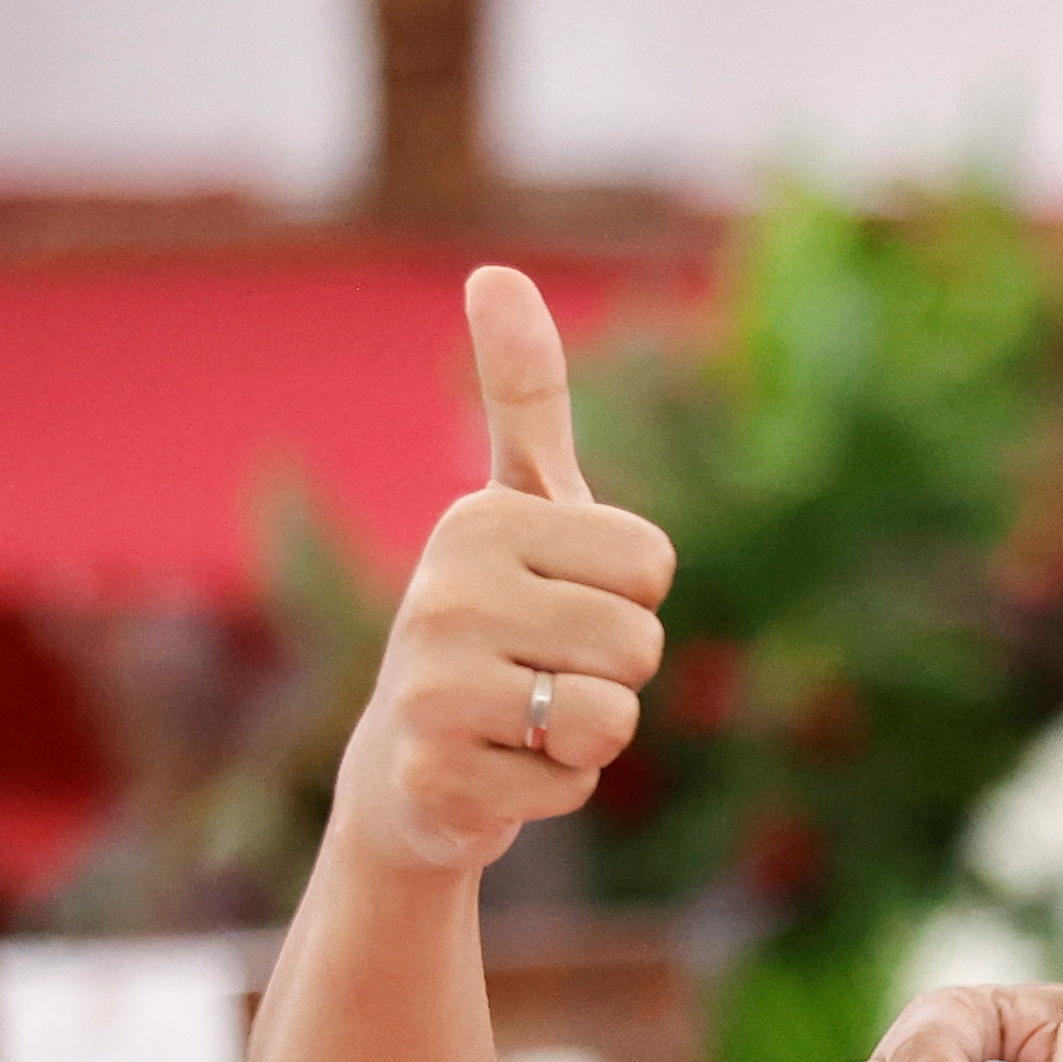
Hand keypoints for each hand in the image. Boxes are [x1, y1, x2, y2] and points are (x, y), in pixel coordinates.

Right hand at [326, 268, 676, 885]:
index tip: (559, 603)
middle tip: (542, 671)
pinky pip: (574, 787)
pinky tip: (499, 770)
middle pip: (640, 644)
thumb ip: (523, 396)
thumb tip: (496, 270)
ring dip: (589, 737)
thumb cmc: (492, 621)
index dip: (628, 600)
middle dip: (612, 674)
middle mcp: (443, 592)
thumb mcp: (517, 506)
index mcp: (478, 521)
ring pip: (613, 720)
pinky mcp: (435, 776)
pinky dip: (556, 791)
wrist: (410, 766)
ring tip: (524, 720)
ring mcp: (432, 688)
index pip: (652, 565)